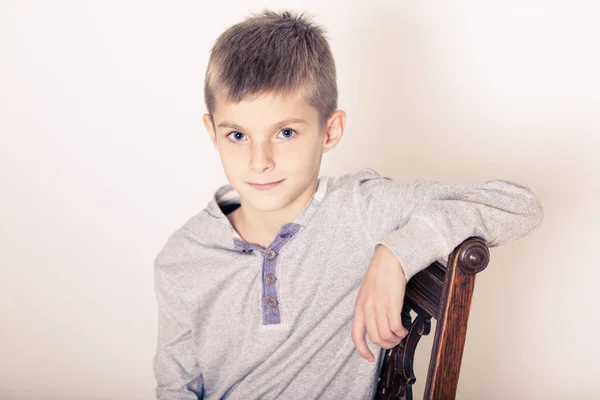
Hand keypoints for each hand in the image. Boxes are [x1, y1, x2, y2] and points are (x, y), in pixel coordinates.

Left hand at [352, 244, 407, 361]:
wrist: (388, 260)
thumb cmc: (380, 276)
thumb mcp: (367, 294)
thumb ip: (368, 310)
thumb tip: (375, 326)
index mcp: (359, 308)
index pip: (356, 336)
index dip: (362, 350)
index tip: (370, 358)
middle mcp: (367, 309)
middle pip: (375, 339)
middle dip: (386, 345)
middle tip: (394, 342)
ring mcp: (378, 307)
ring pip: (386, 335)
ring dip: (395, 339)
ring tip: (400, 334)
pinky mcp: (391, 304)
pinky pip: (396, 327)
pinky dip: (401, 332)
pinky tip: (404, 328)